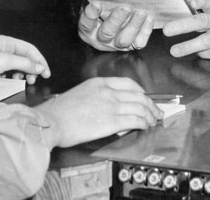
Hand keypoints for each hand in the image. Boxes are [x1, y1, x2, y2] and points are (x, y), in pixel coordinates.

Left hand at [0, 35, 49, 83]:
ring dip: (23, 73)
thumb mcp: (4, 61)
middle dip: (32, 68)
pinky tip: (11, 81)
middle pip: (25, 57)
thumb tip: (40, 67)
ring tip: (23, 81)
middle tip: (33, 81)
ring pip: (18, 66)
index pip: (30, 49)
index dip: (40, 61)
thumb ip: (24, 63)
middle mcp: (4, 48)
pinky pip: (9, 72)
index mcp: (7, 42)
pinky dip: (13, 77)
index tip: (47, 74)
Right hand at [33, 76, 162, 146]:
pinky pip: (136, 120)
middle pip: (139, 96)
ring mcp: (111, 105)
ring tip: (153, 121)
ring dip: (150, 115)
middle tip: (156, 112)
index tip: (146, 98)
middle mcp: (108, 91)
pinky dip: (144, 123)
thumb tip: (109, 106)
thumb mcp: (80, 94)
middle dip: (151, 105)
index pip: (128, 84)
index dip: (141, 92)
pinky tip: (145, 127)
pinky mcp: (112, 121)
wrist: (52, 121)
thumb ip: (97, 96)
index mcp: (99, 83)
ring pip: (140, 108)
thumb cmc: (60, 111)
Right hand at [77, 1, 154, 51]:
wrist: (112, 21)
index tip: (96, 4)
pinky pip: (139, 42)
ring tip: (140, 12)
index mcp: (88, 28)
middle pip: (107, 33)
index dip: (90, 14)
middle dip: (116, 20)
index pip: (86, 23)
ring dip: (134, 25)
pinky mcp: (131, 45)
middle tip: (125, 7)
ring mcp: (116, 44)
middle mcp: (100, 39)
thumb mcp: (96, 1)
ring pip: (124, 40)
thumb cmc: (103, 8)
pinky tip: (149, 18)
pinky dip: (145, 30)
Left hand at [161, 0, 209, 58]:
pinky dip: (205, 54)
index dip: (201, 1)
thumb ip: (203, 8)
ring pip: (207, 41)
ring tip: (174, 50)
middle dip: (184, 25)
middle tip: (167, 30)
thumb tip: (179, 7)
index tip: (192, 1)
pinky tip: (197, 53)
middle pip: (203, 22)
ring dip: (189, 46)